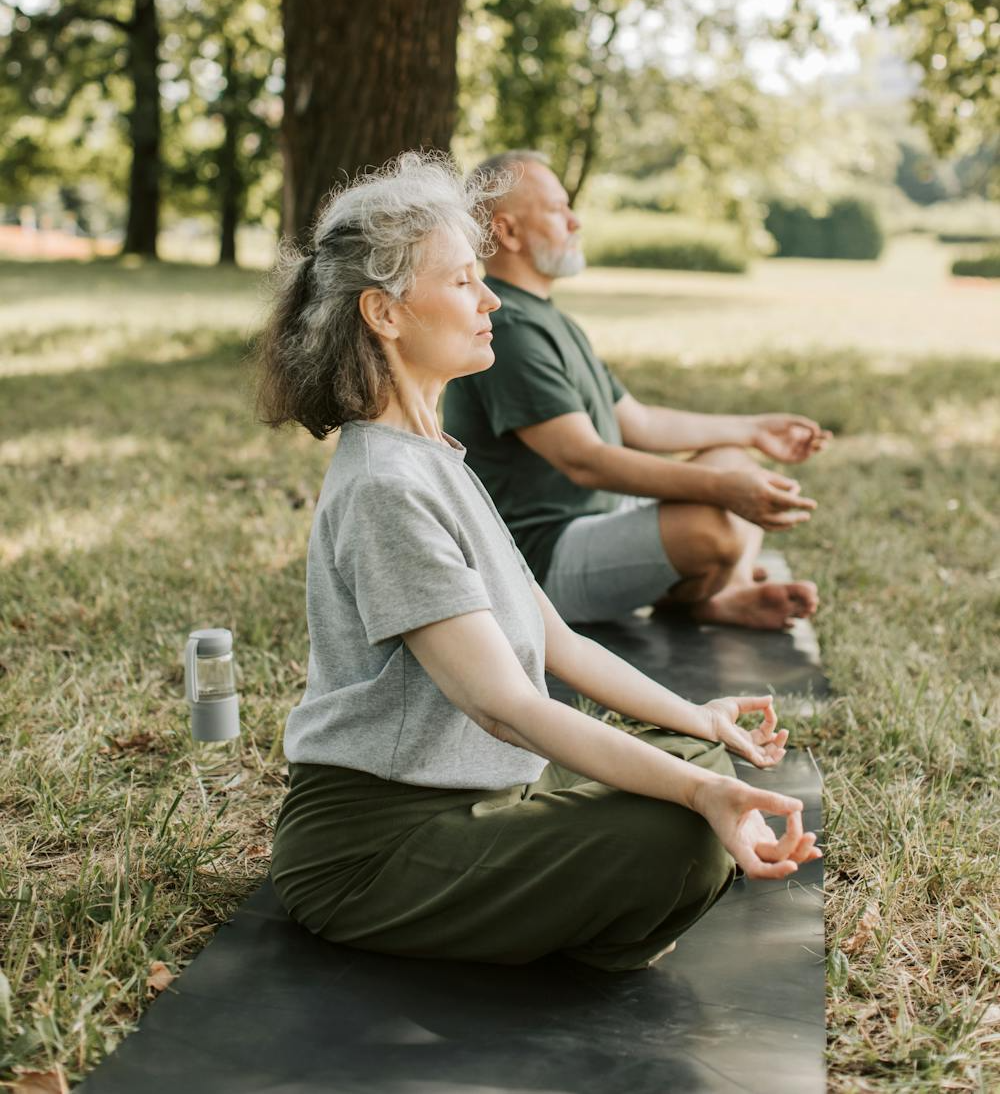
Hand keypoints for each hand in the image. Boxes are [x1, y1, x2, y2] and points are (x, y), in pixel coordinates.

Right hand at [691, 777, 820, 879]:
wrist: (707, 792)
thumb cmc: (719, 793)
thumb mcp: (742, 793)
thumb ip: (770, 800)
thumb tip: (799, 806)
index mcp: (736, 844)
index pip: (755, 869)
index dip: (775, 872)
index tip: (792, 865)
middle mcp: (747, 849)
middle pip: (774, 861)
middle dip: (793, 848)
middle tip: (799, 821)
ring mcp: (755, 844)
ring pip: (781, 858)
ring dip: (798, 851)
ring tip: (811, 837)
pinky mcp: (761, 837)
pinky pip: (782, 848)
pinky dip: (797, 846)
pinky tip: (810, 841)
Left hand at [702, 695, 787, 768]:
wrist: (703, 720)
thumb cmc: (713, 712)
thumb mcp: (738, 704)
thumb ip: (754, 703)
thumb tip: (770, 699)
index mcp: (741, 735)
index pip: (762, 732)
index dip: (770, 720)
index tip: (768, 706)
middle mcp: (744, 745)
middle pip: (766, 747)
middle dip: (778, 740)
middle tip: (784, 731)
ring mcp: (745, 750)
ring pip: (767, 757)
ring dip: (779, 748)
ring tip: (784, 735)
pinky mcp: (745, 754)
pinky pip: (763, 763)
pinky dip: (774, 759)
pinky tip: (781, 749)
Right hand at [719, 466, 816, 530]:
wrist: (720, 489)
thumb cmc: (742, 477)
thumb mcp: (762, 474)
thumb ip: (780, 481)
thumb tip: (796, 487)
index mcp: (765, 493)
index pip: (790, 501)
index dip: (803, 503)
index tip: (814, 505)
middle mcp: (762, 507)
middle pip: (786, 511)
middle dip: (798, 510)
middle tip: (808, 511)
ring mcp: (757, 516)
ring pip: (780, 523)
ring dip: (792, 521)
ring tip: (801, 518)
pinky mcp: (753, 520)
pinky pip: (770, 527)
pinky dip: (781, 527)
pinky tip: (789, 524)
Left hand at [751, 414, 831, 463]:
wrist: (756, 432)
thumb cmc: (772, 423)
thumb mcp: (791, 421)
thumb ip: (805, 424)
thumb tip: (817, 431)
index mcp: (796, 431)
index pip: (812, 434)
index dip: (821, 435)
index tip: (829, 435)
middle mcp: (794, 441)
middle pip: (811, 444)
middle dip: (820, 442)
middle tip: (827, 440)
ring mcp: (790, 450)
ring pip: (806, 452)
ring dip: (815, 449)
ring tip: (822, 445)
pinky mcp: (784, 458)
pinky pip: (797, 459)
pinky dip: (805, 456)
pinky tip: (810, 451)